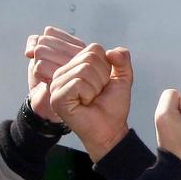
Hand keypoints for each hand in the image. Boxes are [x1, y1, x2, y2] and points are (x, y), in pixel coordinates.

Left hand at [25, 26, 85, 120]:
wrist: (49, 106)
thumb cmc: (46, 79)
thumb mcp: (40, 56)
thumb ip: (36, 42)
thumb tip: (31, 51)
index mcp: (77, 46)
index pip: (49, 32)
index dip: (43, 45)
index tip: (49, 59)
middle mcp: (80, 53)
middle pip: (44, 40)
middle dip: (39, 56)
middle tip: (48, 70)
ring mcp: (75, 66)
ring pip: (41, 52)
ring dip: (38, 66)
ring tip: (49, 76)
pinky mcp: (66, 79)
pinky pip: (40, 66)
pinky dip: (38, 75)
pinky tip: (48, 82)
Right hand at [48, 44, 132, 160]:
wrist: (110, 130)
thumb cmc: (112, 107)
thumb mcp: (123, 78)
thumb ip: (122, 58)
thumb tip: (111, 51)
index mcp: (75, 66)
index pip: (94, 49)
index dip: (106, 67)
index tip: (103, 84)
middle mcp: (63, 73)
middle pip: (89, 58)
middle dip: (102, 78)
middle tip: (97, 94)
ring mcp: (57, 85)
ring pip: (84, 70)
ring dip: (96, 88)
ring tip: (91, 99)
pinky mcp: (57, 98)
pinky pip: (78, 83)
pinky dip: (89, 95)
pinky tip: (84, 104)